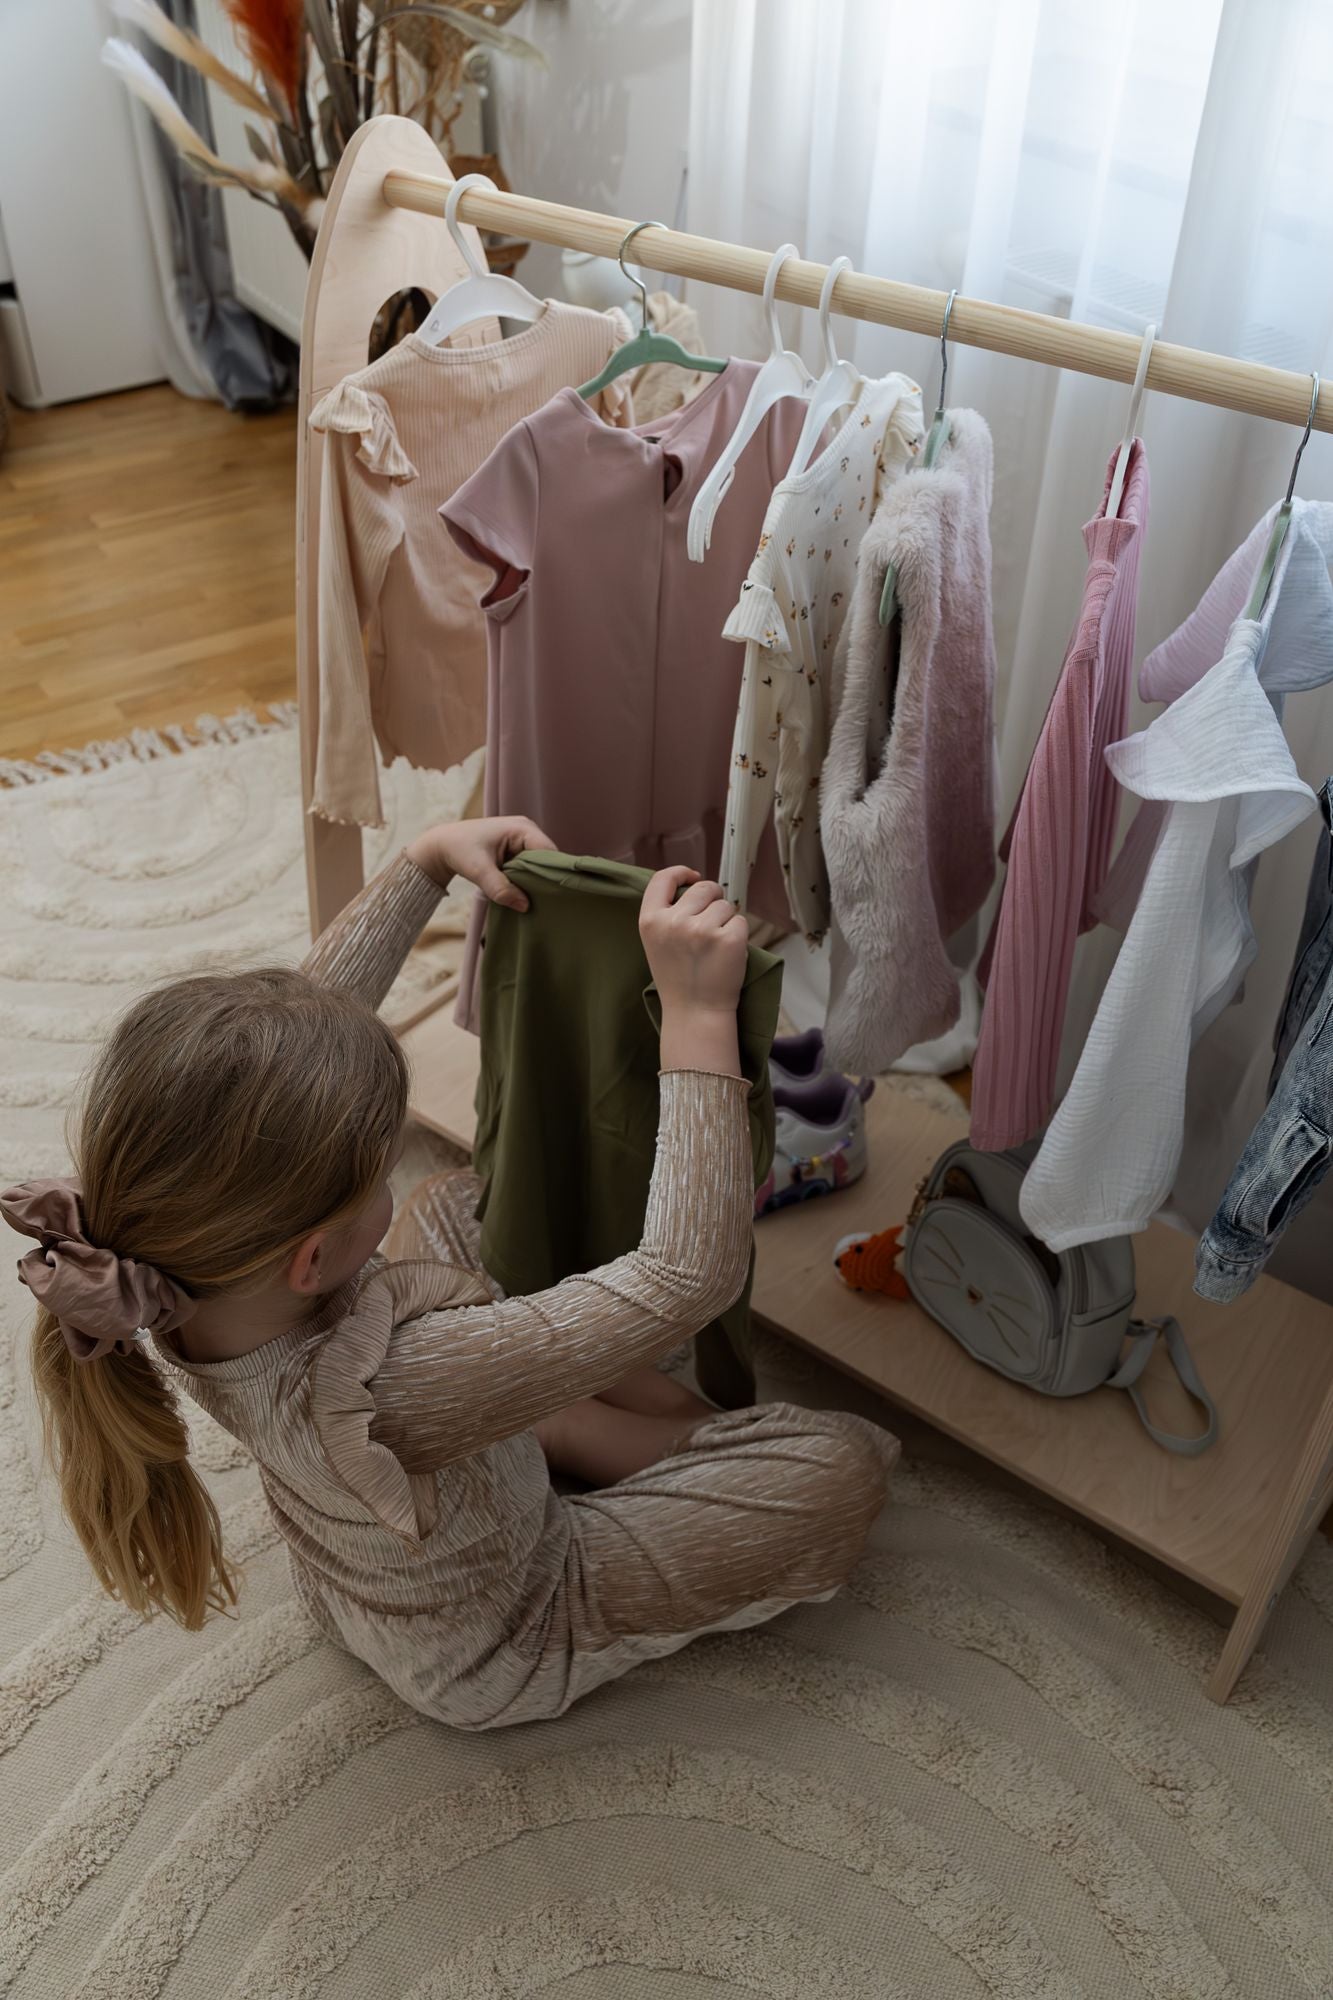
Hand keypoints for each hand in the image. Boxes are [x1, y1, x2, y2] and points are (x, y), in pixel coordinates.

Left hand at [407, 816, 553, 909]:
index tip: (551, 896)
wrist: (442, 846)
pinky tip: (524, 896)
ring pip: (539, 866)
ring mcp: (523, 841)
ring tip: (534, 902)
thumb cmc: (459, 850)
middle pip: (548, 860)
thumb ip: (500, 888)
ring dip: (535, 883)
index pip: (550, 853)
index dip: (551, 874)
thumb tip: (525, 906)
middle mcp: (527, 831)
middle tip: (542, 904)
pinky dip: (527, 881)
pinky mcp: (517, 851)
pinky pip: (530, 868)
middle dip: (543, 880)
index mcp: (523, 828)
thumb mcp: (478, 870)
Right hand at [640, 868, 747, 1074]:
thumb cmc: (678, 978)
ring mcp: (701, 930)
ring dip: (726, 921)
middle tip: (711, 924)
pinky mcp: (729, 939)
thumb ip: (668, 914)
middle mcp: (673, 922)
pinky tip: (727, 955)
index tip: (693, 876)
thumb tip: (694, 884)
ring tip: (715, 948)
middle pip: (703, 887)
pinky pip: (741, 922)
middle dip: (713, 899)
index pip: (662, 879)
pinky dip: (739, 936)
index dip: (680, 872)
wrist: (694, 1012)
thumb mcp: (657, 943)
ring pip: (725, 905)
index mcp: (650, 921)